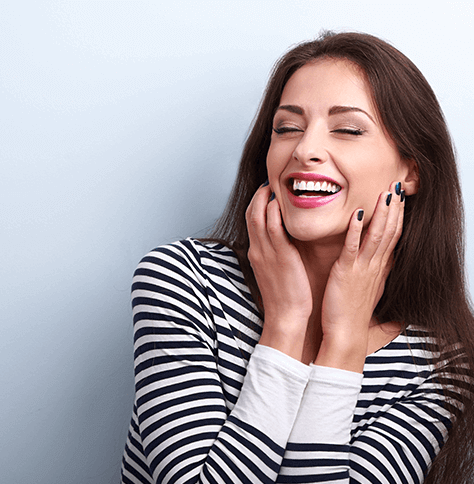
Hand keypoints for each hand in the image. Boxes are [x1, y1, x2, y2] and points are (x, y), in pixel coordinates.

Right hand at [246, 183, 311, 359]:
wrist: (286, 317)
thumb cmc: (285, 296)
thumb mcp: (274, 272)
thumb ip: (275, 254)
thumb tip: (283, 242)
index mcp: (257, 253)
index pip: (251, 221)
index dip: (257, 203)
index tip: (267, 192)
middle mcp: (258, 250)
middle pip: (251, 214)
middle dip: (258, 195)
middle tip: (269, 183)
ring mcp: (266, 252)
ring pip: (258, 216)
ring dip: (265, 198)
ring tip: (275, 185)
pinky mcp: (280, 256)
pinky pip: (273, 227)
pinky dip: (274, 212)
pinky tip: (280, 202)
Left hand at [316, 182, 404, 371]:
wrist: (345, 335)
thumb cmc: (352, 314)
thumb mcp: (369, 291)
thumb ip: (375, 276)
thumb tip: (381, 263)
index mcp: (379, 270)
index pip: (393, 238)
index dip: (398, 217)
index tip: (400, 199)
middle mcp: (374, 267)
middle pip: (390, 232)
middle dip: (395, 209)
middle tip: (398, 186)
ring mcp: (362, 269)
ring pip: (377, 236)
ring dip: (382, 213)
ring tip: (385, 192)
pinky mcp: (346, 273)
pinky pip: (352, 247)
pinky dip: (356, 229)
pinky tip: (357, 213)